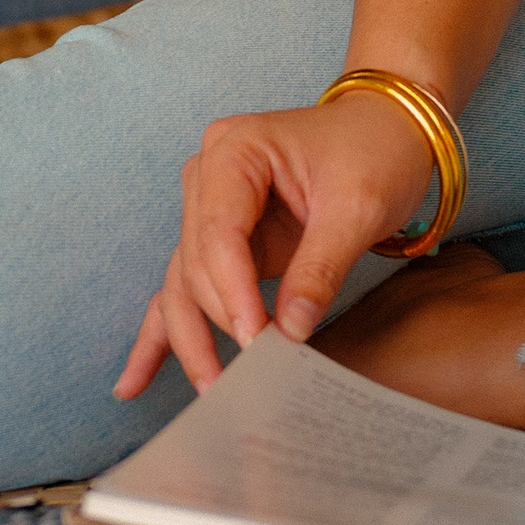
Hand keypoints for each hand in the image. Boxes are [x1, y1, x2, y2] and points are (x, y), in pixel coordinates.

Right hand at [115, 85, 440, 400]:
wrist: (390, 132)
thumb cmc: (377, 152)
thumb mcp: (358, 206)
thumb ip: (320, 267)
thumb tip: (290, 331)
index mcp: (235, 151)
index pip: (218, 233)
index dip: (234, 293)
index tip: (259, 340)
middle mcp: (208, 177)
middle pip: (196, 264)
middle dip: (222, 322)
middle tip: (252, 378)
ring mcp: (209, 210)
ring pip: (184, 284)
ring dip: (192, 339)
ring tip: (209, 392)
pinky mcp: (221, 242)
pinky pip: (183, 289)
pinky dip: (162, 335)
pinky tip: (134, 384)